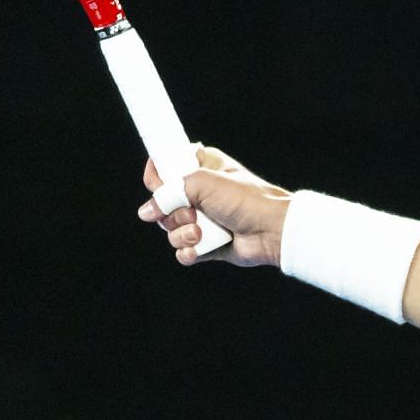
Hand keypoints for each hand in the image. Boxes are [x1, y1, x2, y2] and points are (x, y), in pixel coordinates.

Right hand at [139, 145, 290, 267]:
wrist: (273, 230)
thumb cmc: (245, 199)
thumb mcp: (203, 182)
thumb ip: (169, 192)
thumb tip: (146, 212)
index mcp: (201, 168)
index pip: (165, 167)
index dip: (158, 177)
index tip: (159, 183)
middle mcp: (200, 193)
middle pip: (162, 204)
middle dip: (172, 213)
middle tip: (193, 212)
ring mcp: (203, 219)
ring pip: (171, 229)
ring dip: (183, 233)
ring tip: (202, 232)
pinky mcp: (207, 243)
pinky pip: (183, 250)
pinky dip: (190, 251)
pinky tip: (201, 248)